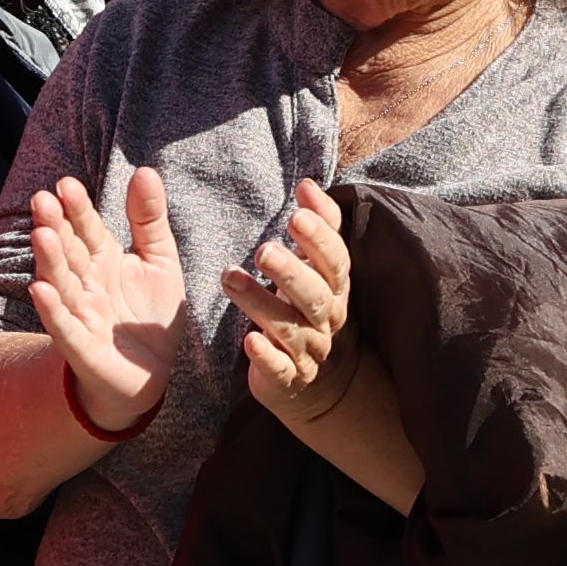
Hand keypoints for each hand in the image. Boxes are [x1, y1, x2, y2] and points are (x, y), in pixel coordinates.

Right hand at [23, 161, 193, 440]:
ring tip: (41, 235)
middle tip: (43, 200)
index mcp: (103, 259)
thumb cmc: (149, 315)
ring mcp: (80, 314)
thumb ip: (149, 218)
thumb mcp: (159, 260)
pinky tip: (40, 289)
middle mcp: (86, 283)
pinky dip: (52, 310)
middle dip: (56, 227)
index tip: (67, 184)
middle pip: (68, 252)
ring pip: (62, 284)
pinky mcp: (82, 348)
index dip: (78, 209)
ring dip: (50, 261)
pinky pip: (64, 327)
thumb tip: (145, 170)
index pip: (87, 229)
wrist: (151, 374)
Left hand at [234, 181, 364, 430]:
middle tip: (263, 249)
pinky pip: (281, 369)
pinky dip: (266, 357)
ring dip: (261, 303)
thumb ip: (319, 225)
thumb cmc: (310, 306)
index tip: (296, 215)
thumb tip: (308, 184)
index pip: (336, 262)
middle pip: (315, 296)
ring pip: (290, 329)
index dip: (320, 239)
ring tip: (229, 278)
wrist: (320, 381)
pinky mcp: (288, 379)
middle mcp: (327, 320)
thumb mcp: (320, 267)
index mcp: (336, 289)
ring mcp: (310, 351)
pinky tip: (248, 341)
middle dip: (291, 271)